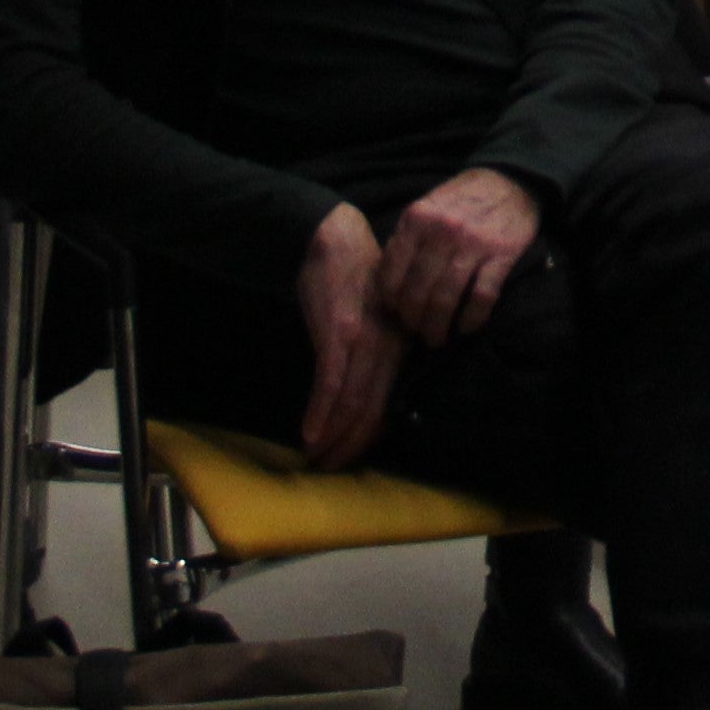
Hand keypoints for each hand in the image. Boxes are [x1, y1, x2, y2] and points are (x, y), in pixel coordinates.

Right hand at [293, 205, 402, 469]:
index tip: (351, 457)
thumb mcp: (376, 320)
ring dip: (333, 436)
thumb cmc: (354, 281)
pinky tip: (310, 435)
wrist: (336, 240)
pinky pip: (331, 384)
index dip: (369, 436)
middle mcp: (388, 349)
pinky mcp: (338, 334)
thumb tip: (361, 394)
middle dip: (351, 445)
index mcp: (399, 347)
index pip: (386, 404)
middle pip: (371, 411)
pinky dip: (321, 413)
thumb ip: (376, 354)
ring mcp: (364, 342)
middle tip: (330, 469)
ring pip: (352, 403)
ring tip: (317, 460)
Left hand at [373, 167, 539, 346]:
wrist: (510, 181)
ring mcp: (473, 243)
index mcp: (417, 220)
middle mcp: (441, 231)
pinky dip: (472, 318)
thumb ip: (406, 238)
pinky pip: (482, 296)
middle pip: (417, 291)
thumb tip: (387, 278)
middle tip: (418, 333)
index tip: (396, 315)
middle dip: (414, 321)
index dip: (391, 302)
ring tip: (437, 338)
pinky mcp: (502, 254)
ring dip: (438, 326)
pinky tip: (467, 327)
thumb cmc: (462, 199)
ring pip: (445, 298)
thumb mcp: (426, 207)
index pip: (391, 274)